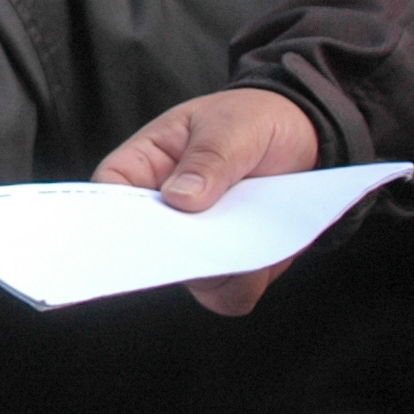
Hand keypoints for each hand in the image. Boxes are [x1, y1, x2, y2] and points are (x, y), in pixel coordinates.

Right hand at [94, 87, 321, 313]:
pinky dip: (247, 280)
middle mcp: (163, 212)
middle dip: (173, 251)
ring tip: (248, 229)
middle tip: (203, 234)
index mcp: (145, 166)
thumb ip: (208, 159)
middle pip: (144, 248)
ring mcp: (196, 243)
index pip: (109, 191)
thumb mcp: (231, 126)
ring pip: (188, 280)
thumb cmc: (252, 119)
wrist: (304, 137)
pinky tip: (265, 248)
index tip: (137, 225)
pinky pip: (229, 294)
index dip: (112, 212)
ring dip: (218, 267)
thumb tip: (180, 197)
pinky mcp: (230, 266)